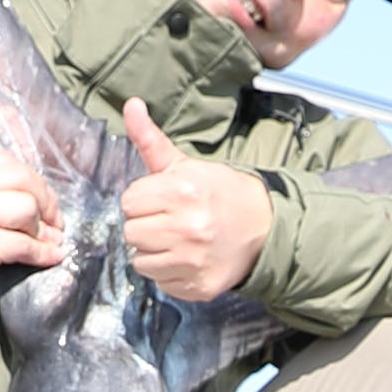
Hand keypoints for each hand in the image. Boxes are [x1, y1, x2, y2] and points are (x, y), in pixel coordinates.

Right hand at [0, 146, 65, 302]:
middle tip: (53, 222)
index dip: (34, 182)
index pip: (7, 162)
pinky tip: (50, 255)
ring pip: (27, 207)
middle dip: (46, 202)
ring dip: (41, 229)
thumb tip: (45, 193)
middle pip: (21, 179)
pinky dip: (43, 252)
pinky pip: (25, 243)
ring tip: (41, 240)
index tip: (45, 201)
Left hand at [114, 99, 271, 304]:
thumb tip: (130, 104)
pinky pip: (160, 282)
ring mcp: (193, 261)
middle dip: (145, 225)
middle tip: (168, 221)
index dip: (142, 199)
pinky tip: (186, 259)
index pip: (129, 202)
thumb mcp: (185, 165)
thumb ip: (151, 139)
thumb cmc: (217, 192)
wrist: (262, 226)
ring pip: (140, 262)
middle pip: (131, 233)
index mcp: (182, 192)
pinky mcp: (198, 286)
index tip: (162, 200)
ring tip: (175, 241)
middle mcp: (187, 228)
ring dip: (153, 252)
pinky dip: (169, 273)